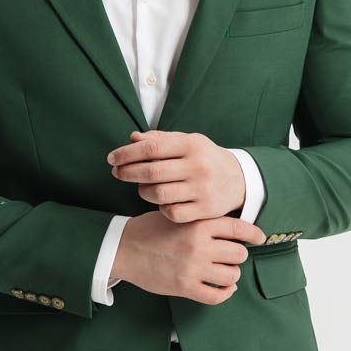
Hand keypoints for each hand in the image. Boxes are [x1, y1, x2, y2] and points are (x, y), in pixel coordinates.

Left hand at [106, 129, 246, 219]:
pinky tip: (161, 202)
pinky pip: (171, 212)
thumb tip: (132, 138)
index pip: (152, 147)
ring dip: (142, 191)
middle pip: (151, 171)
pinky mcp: (204, 210)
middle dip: (127, 172)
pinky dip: (160, 208)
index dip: (127, 153)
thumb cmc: (205, 158)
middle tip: (116, 173)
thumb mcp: (188, 142)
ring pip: (158, 194)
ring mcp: (202, 190)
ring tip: (141, 187)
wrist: (239, 180)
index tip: (112, 158)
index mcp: (192, 145)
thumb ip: (160, 140)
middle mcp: (198, 166)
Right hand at [111, 210, 266, 303]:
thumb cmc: (150, 230)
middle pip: (239, 253)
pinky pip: (217, 295)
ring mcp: (193, 268)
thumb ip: (203, 221)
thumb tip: (233, 229)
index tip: (260, 238)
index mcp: (198, 224)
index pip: (238, 227)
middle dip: (237, 255)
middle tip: (230, 256)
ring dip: (231, 275)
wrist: (123, 248)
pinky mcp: (185, 287)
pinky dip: (225, 293)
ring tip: (224, 272)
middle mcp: (199, 245)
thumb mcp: (178, 216)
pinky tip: (223, 288)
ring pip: (231, 275)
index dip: (253, 233)